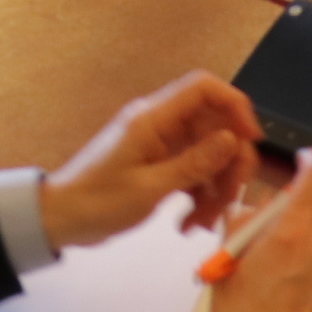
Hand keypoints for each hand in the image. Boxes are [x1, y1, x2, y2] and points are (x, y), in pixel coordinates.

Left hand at [41, 72, 261, 248]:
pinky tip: (189, 223)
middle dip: (229, 164)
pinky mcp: (162, 166)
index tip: (250, 140)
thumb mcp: (149, 187)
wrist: (62, 220)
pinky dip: (200, 198)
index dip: (234, 105)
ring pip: (210, 155)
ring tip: (200, 222)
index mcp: (154, 119)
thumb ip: (194, 163)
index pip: (203, 88)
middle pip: (216, 127)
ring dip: (215, 189)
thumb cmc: (97, 201)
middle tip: (228, 198)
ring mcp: (163, 146)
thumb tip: (232, 138)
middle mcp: (162, 126)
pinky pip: (196, 174)